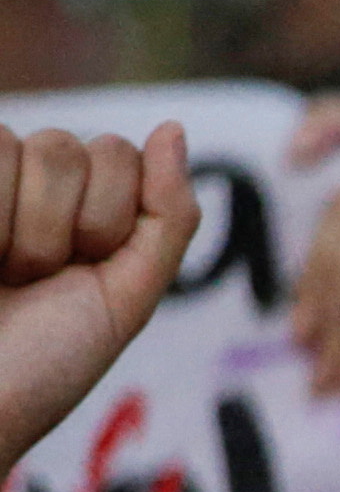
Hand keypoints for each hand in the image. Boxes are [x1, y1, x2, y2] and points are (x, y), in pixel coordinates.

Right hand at [0, 124, 200, 478]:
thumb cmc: (41, 364)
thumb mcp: (125, 299)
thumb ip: (165, 215)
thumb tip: (171, 127)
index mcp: (70, 206)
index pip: (115, 152)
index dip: (106, 221)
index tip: (76, 273)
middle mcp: (14, 184)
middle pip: (65, 146)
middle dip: (59, 228)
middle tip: (25, 281)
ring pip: (18, 144)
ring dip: (18, 230)